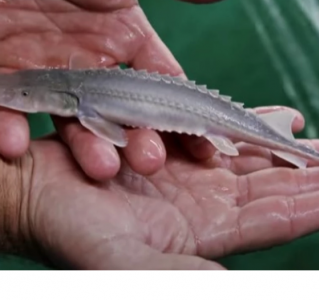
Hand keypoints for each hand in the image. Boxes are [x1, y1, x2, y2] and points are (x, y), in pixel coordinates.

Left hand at [0, 0, 226, 181]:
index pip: (161, 84)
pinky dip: (9, 129)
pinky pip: (7, 111)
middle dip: (137, 141)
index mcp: (122, 35)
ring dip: (84, 148)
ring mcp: (44, 70)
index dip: (184, 116)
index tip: (206, 149)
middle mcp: (88, 60)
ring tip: (100, 169)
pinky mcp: (2, 75)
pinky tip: (14, 144)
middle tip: (150, 162)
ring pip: (69, 121)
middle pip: (119, 112)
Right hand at [1, 113, 318, 268]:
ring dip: (302, 152)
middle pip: (283, 189)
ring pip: (263, 162)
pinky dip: (257, 125)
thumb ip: (188, 278)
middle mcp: (211, 205)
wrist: (39, 195)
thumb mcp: (135, 268)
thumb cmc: (78, 235)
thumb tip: (233, 286)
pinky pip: (229, 135)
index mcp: (209, 235)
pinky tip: (286, 119)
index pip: (282, 219)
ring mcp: (197, 175)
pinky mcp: (180, 150)